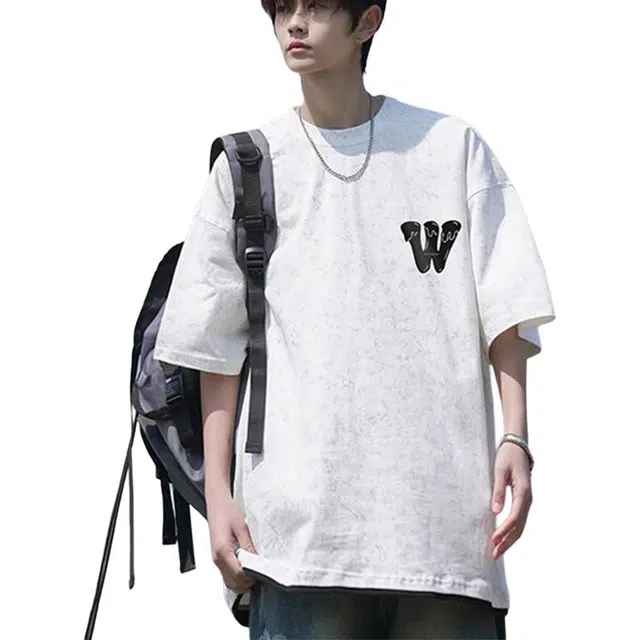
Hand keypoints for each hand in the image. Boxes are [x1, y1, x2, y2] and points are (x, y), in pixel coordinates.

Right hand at [208, 491, 258, 594]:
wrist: (216, 502)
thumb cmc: (227, 510)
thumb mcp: (242, 527)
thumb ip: (249, 546)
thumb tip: (257, 561)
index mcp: (222, 551)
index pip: (238, 574)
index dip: (251, 577)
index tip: (262, 572)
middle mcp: (217, 558)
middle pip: (233, 582)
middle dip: (247, 582)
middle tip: (261, 575)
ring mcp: (216, 559)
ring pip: (228, 581)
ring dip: (242, 582)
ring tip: (255, 573)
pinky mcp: (218, 557)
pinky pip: (226, 574)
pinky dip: (236, 576)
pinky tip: (246, 569)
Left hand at [490, 442, 532, 559]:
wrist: (517, 448)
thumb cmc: (507, 457)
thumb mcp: (500, 472)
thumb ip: (498, 491)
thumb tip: (495, 512)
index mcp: (523, 493)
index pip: (515, 517)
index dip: (504, 530)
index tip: (493, 540)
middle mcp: (528, 500)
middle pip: (520, 527)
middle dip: (507, 541)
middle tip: (494, 554)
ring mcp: (527, 502)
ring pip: (520, 526)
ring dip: (509, 539)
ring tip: (497, 551)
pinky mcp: (523, 501)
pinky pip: (519, 520)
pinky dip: (511, 531)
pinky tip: (503, 537)